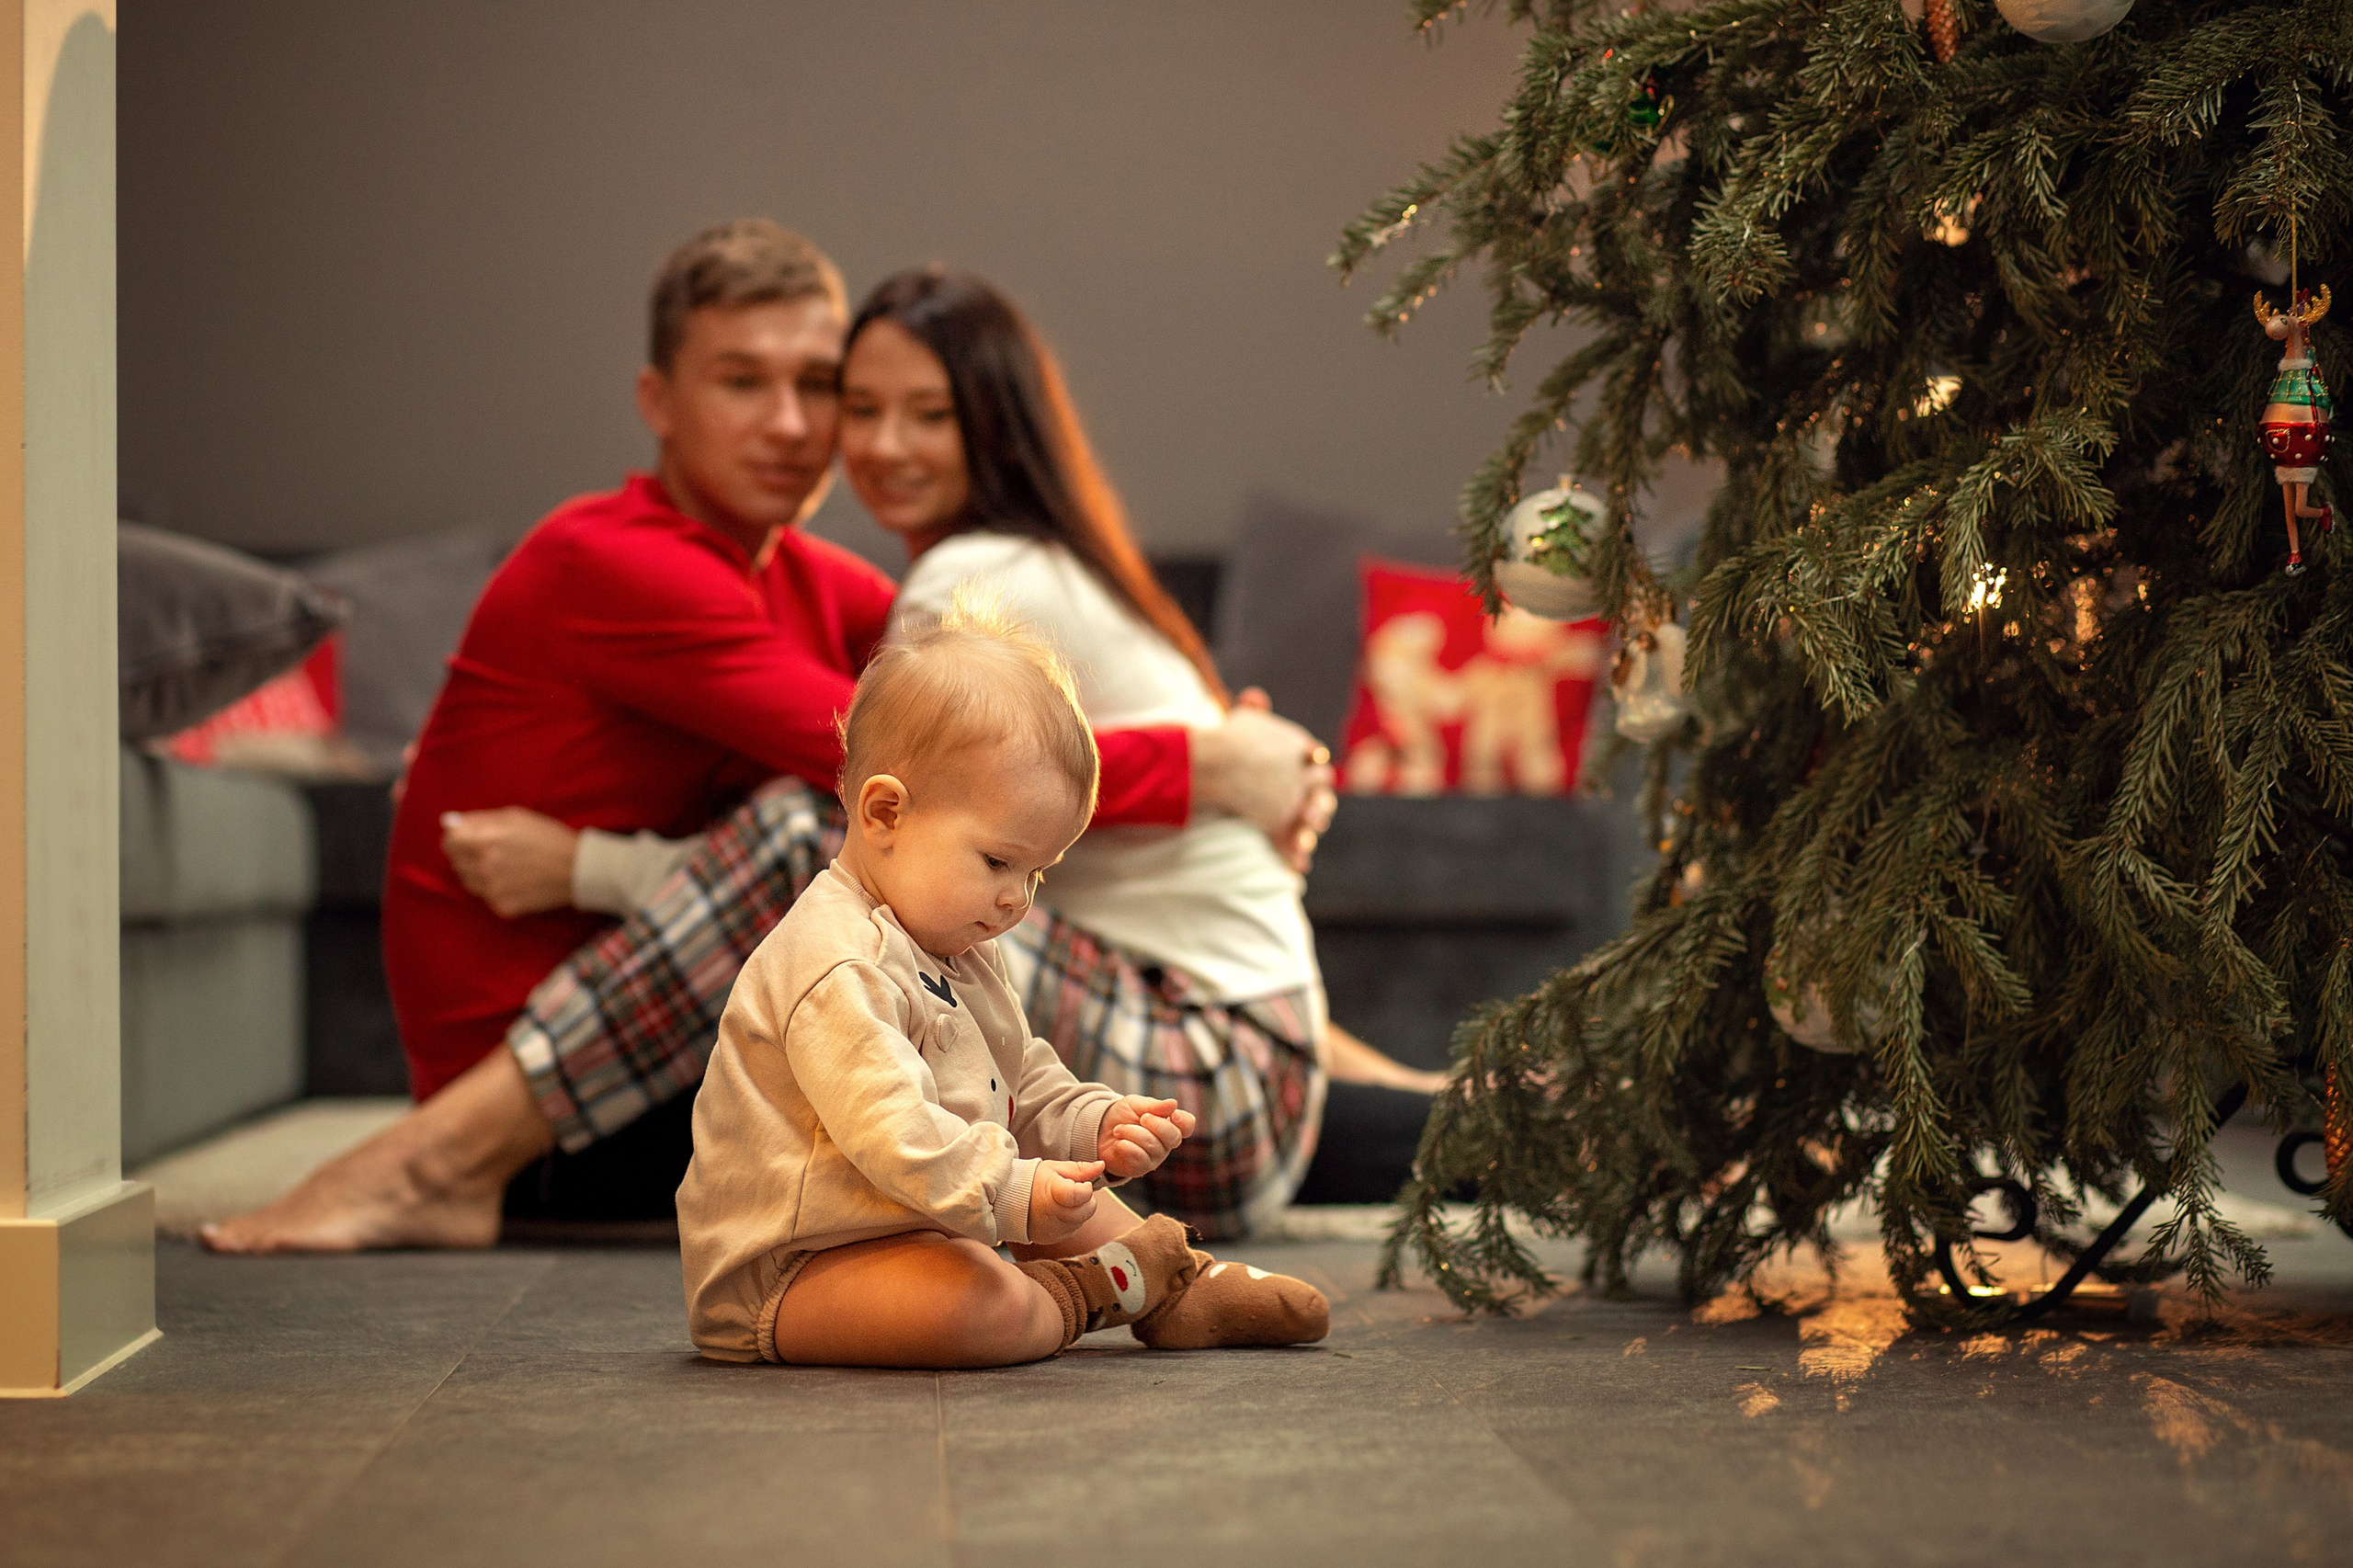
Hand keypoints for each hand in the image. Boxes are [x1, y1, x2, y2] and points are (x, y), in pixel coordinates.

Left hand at [441, 807, 580, 918]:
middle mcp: (483, 867)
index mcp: (482, 840)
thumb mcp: (514, 817)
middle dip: (468, 856)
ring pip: (468, 882)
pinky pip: (486, 898)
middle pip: (456, 863)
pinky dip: (495, 890)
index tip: (470, 839)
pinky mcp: (502, 907)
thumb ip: (478, 820)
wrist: (577, 868)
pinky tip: (514, 882)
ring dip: (479, 874)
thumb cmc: (547, 837)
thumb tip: (449, 823)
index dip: (458, 838)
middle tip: (492, 852)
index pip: (448, 842)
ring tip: (504, 867)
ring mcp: (491, 890)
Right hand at [1027, 1159, 1103, 1244]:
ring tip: (1062, 1201)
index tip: (1081, 1183)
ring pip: (1082, 1221)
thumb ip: (1080, 1169)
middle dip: (1086, 1199)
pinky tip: (1057, 1212)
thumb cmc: (1031, 1181)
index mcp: (1053, 1194)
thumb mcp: (1054, 1168)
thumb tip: (1101, 1166)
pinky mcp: (1052, 1239)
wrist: (1008, 1201)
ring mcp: (1053, 1230)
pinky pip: (1072, 1230)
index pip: (1081, 1195)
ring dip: (1079, 1210)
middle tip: (1073, 1191)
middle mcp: (1053, 1216)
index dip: (1086, 1188)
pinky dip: (1070, 1221)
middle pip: (1087, 1211)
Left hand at [1097, 1096, 1194, 1179]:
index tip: (1173, 1115)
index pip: (1186, 1125)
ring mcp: (1155, 1157)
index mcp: (1168, 1124)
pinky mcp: (1141, 1169)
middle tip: (1141, 1118)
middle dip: (1155, 1124)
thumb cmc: (1121, 1116)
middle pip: (1173, 1137)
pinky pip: (1139, 1158)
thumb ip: (1154, 1105)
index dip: (1184, 1121)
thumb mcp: (1136, 1104)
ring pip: (1152, 1145)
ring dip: (1131, 1132)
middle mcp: (1165, 1143)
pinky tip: (1119, 1143)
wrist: (1098, 1131)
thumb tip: (1173, 1104)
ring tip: (1119, 1129)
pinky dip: (1125, 1146)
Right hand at [1192, 688, 1336, 872]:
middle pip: (1322, 782)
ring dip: (1313, 822)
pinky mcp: (1279, 818)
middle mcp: (1301, 771)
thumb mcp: (1242, 718)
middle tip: (1319, 804)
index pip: (1316, 756)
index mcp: (1297, 745)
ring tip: (1311, 831)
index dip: (1315, 762)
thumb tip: (1255, 696)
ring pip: (1313, 813)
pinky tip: (1301, 864)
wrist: (1215, 762)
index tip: (1316, 766)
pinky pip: (1291, 837)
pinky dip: (1295, 853)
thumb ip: (1253, 710)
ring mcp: (1293, 796)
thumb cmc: (1225, 738)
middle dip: (1320, 792)